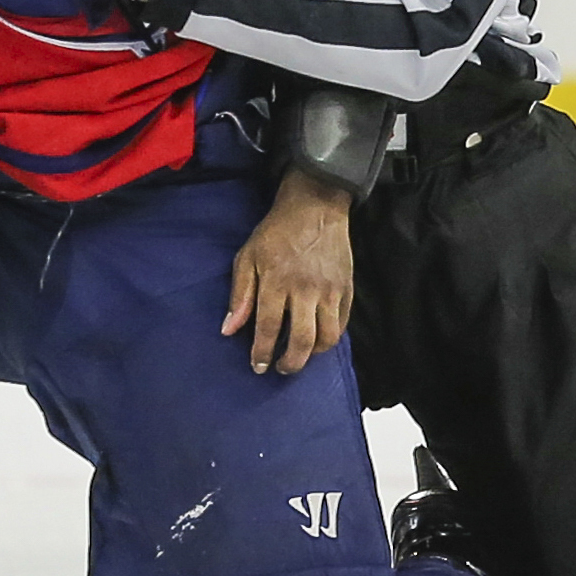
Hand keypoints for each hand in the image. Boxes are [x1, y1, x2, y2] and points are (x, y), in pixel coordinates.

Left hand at [222, 170, 352, 374]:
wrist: (315, 207)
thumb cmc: (276, 232)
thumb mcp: (247, 257)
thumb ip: (240, 295)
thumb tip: (228, 330)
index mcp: (277, 281)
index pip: (268, 328)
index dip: (261, 353)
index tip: (257, 367)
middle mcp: (305, 289)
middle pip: (301, 340)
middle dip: (289, 363)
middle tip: (280, 369)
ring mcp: (330, 290)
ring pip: (327, 337)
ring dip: (313, 354)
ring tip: (301, 355)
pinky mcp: (347, 288)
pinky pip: (342, 324)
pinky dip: (330, 338)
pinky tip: (318, 339)